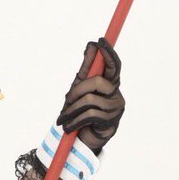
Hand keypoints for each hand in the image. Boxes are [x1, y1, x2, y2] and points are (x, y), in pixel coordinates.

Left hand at [56, 37, 124, 153]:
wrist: (83, 138)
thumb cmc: (82, 110)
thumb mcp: (80, 88)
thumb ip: (87, 68)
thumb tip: (91, 45)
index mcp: (109, 83)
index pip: (113, 66)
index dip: (108, 53)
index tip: (100, 41)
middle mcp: (116, 94)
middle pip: (96, 82)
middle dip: (76, 91)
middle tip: (65, 102)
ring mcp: (115, 108)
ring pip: (89, 101)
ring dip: (71, 111)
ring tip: (63, 119)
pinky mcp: (110, 122)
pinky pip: (89, 115)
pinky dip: (74, 121)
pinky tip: (69, 127)